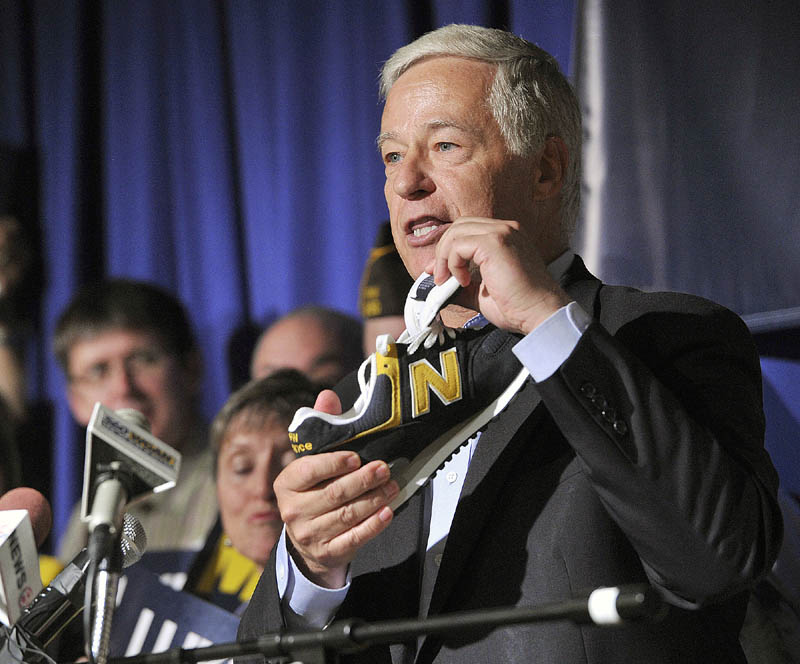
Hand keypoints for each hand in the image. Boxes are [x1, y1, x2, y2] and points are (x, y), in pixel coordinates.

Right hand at [275, 389, 398, 587]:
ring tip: (391, 486)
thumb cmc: (314, 489)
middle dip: (362, 480)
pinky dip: (373, 526)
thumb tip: (327, 396)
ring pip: (347, 515)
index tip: (355, 457)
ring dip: (373, 500)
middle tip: (383, 469)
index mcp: (287, 483)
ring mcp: (309, 533)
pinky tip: (386, 512)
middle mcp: (293, 510)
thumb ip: (320, 426)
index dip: (333, 463)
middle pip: (334, 494)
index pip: (308, 471)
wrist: (308, 536)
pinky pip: (353, 538)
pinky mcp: (327, 550)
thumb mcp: (312, 458)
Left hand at [430, 217, 571, 334]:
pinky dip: (453, 262)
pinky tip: (463, 281)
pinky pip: (459, 244)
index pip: (469, 230)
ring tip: (448, 281)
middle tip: (438, 277)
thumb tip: (439, 286)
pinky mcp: (495, 243)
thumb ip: (461, 284)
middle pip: (459, 226)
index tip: (439, 272)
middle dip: (442, 251)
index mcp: (507, 237)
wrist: (539, 313)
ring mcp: (502, 233)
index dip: (449, 249)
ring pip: (456, 233)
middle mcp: (506, 229)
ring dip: (444, 258)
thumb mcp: (482, 292)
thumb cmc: (518, 306)